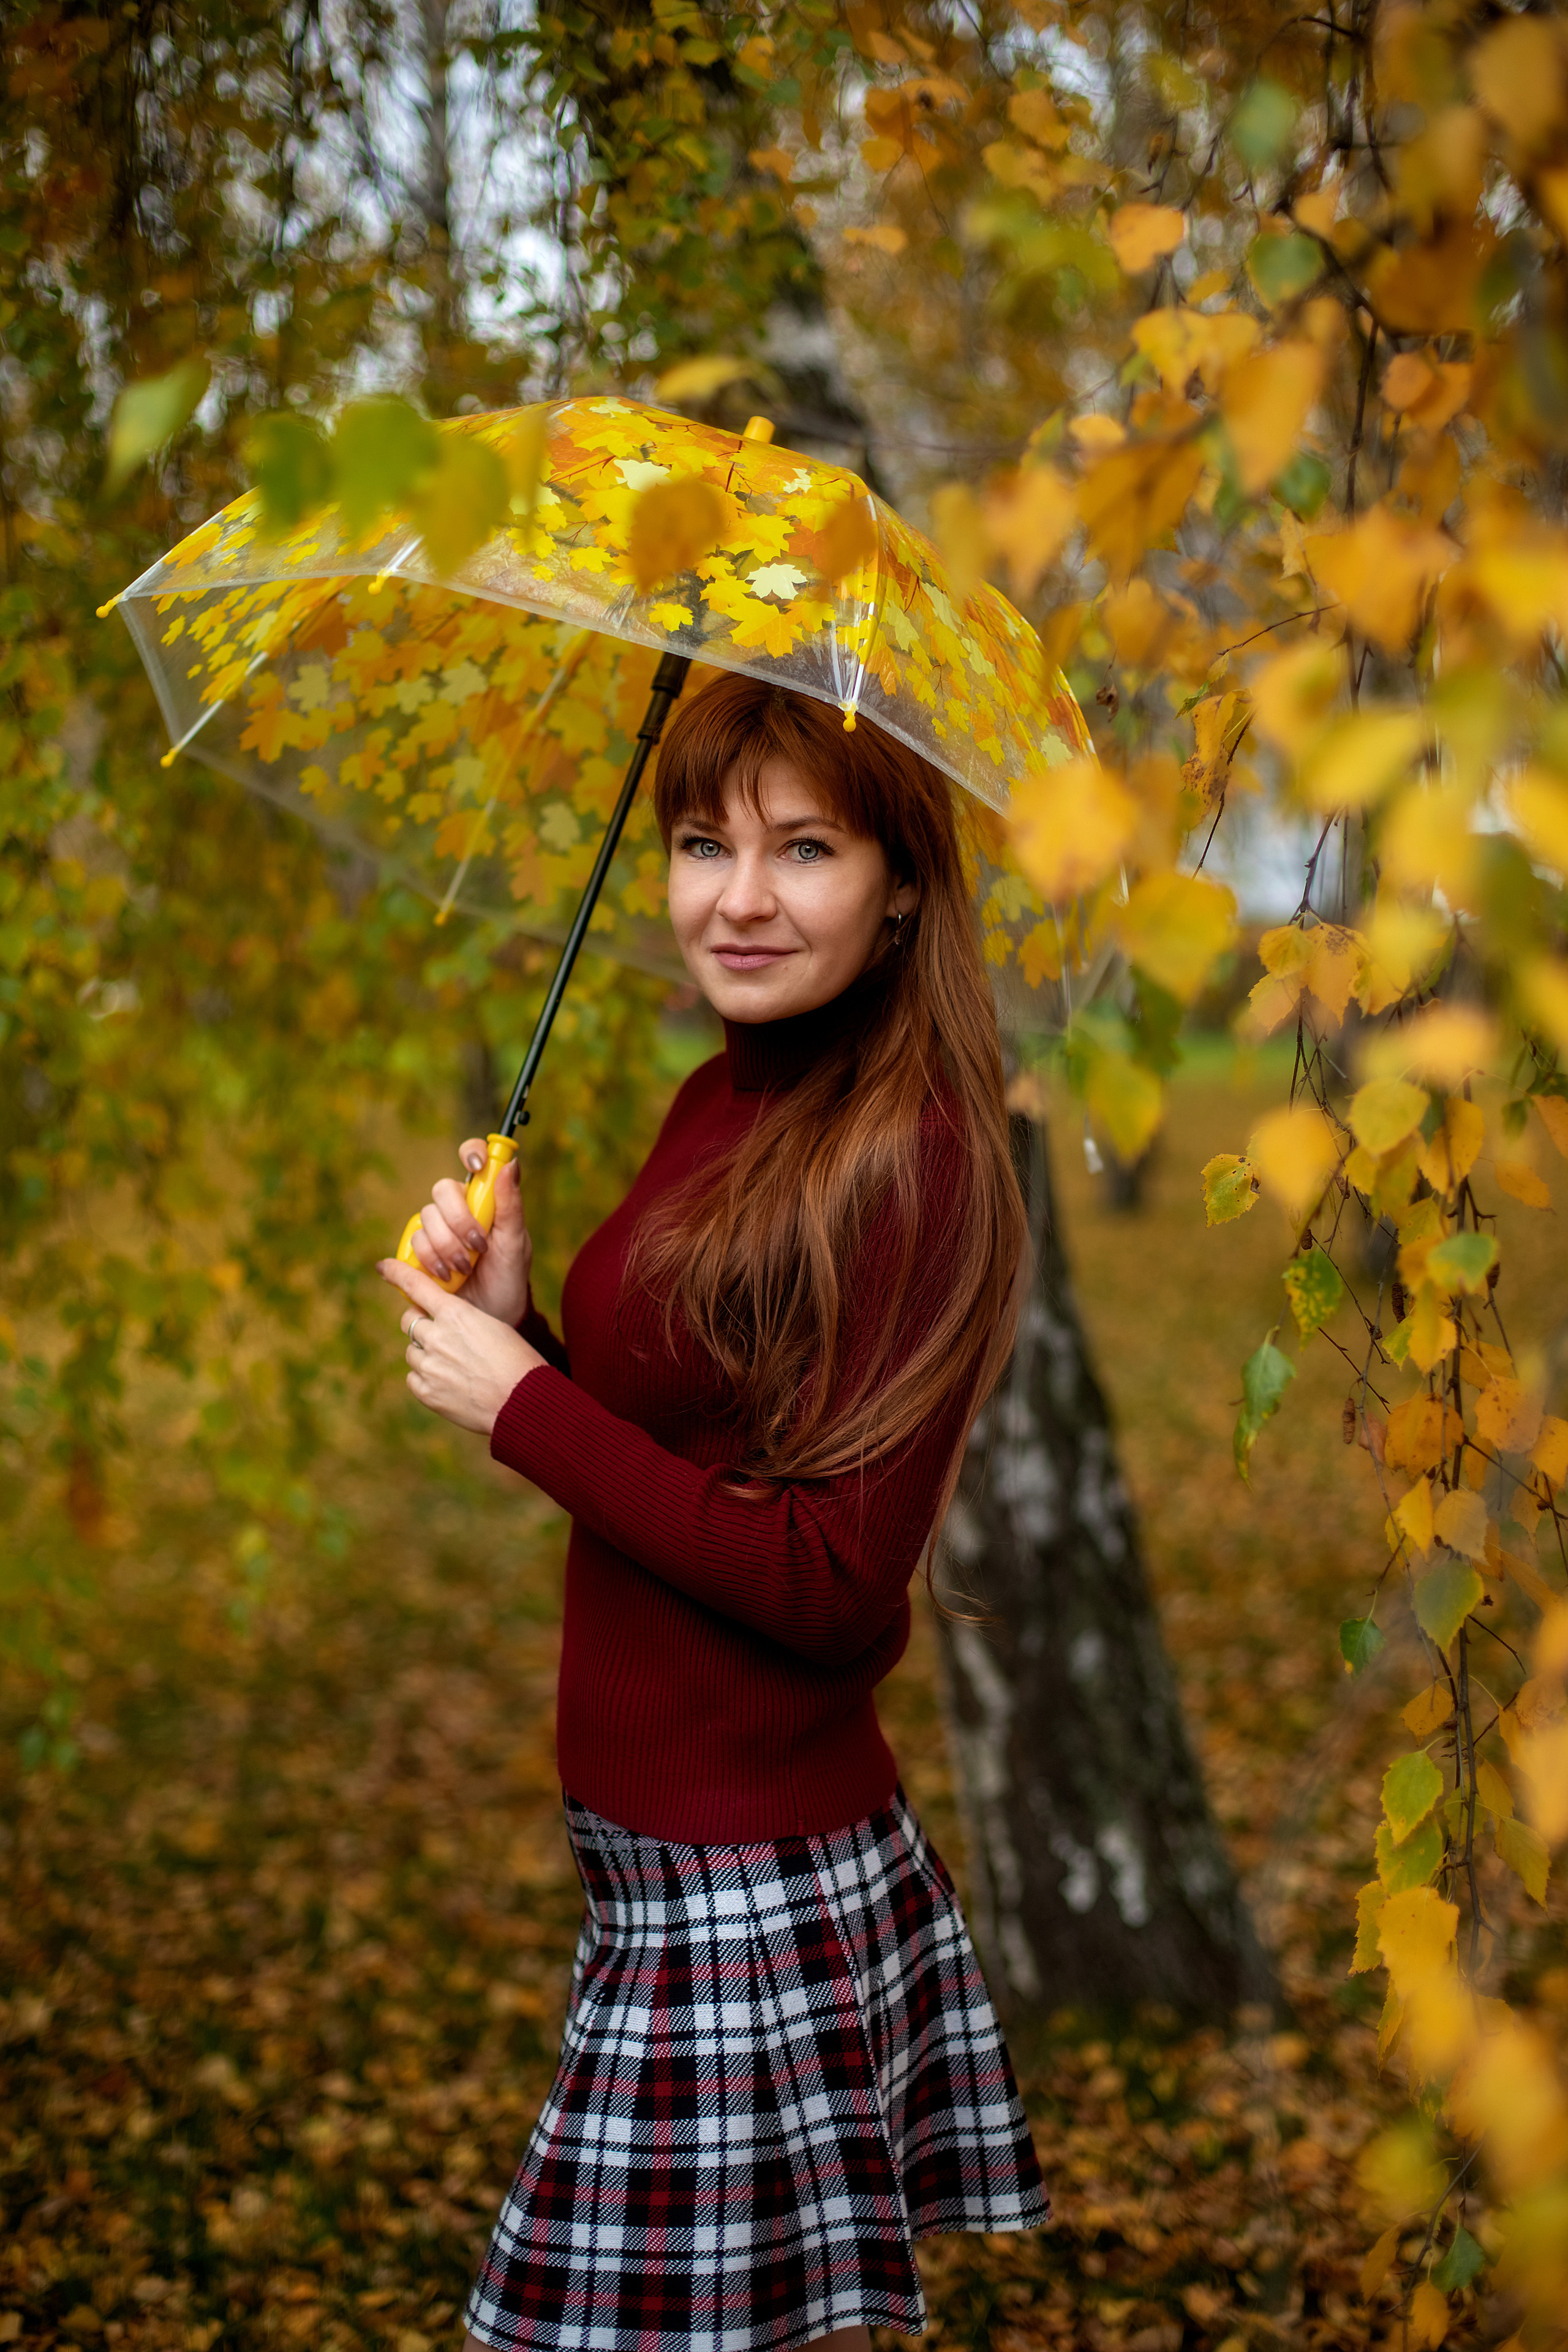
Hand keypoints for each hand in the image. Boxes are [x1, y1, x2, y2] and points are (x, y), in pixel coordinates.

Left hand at [377, 1256, 543, 1434]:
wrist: (523, 1401)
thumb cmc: (517, 1361)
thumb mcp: (493, 1327)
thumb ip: (462, 1320)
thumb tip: (443, 1325)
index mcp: (456, 1314)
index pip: (417, 1286)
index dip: (398, 1273)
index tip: (384, 1267)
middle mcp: (437, 1336)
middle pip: (409, 1321)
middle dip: (420, 1324)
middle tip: (438, 1334)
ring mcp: (429, 1366)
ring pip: (412, 1351)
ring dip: (426, 1354)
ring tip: (453, 1366)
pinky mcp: (426, 1392)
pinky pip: (413, 1378)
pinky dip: (426, 1378)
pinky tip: (449, 1384)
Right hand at [407, 1138, 532, 1326]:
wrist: (490, 1316)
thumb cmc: (509, 1277)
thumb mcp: (516, 1244)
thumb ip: (511, 1205)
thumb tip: (511, 1164)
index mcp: (484, 1199)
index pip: (474, 1158)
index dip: (471, 1153)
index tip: (477, 1168)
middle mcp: (457, 1209)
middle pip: (441, 1190)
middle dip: (458, 1220)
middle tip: (477, 1246)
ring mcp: (435, 1229)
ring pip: (426, 1218)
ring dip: (447, 1246)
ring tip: (465, 1269)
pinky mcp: (418, 1251)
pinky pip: (413, 1242)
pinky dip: (430, 1260)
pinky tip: (446, 1276)